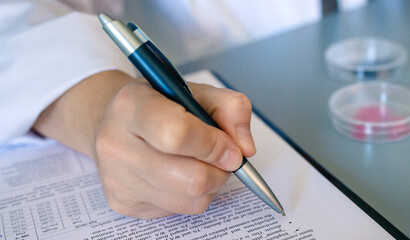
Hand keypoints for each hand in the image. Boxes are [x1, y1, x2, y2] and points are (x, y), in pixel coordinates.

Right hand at [34, 70, 255, 218]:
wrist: (115, 122)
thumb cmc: (161, 105)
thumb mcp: (198, 91)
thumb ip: (231, 108)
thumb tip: (245, 148)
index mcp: (132, 106)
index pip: (178, 134)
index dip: (214, 145)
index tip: (230, 147)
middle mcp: (116, 144)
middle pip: (191, 178)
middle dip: (220, 170)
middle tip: (222, 156)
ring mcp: (117, 178)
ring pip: (191, 200)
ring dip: (210, 184)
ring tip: (201, 162)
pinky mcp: (123, 203)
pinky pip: (179, 211)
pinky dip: (192, 195)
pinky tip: (180, 173)